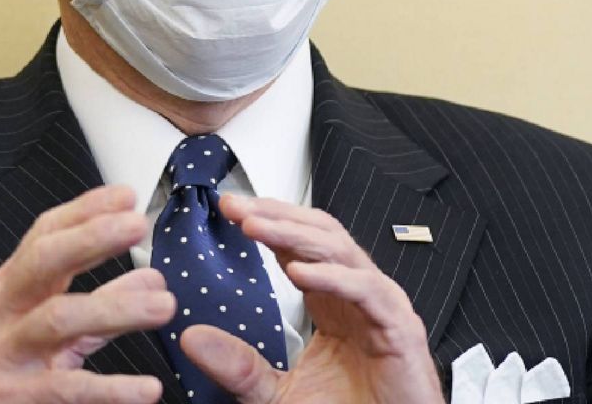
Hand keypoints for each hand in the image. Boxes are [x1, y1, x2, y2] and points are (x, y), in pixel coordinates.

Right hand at [0, 185, 174, 403]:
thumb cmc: (3, 371)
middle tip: (137, 225)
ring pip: (58, 319)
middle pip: (44, 262)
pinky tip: (146, 389)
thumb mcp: (49, 331)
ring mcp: (6, 354)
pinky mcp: (13, 398)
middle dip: (91, 238)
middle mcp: (5, 314)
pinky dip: (111, 389)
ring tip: (164, 305)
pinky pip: (66, 389)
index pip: (45, 236)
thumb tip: (151, 278)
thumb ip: (101, 303)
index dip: (84, 211)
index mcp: (12, 289)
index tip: (126, 196)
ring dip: (116, 309)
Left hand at [177, 194, 443, 403]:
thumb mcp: (276, 392)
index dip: (267, 222)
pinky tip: (298, 271)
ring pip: (339, 251)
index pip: (300, 245)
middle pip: (319, 235)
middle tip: (235, 207)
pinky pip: (366, 290)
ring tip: (256, 227)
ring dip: (294, 234)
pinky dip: (332, 277)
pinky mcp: (399, 329)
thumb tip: (192, 338)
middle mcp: (358, 296)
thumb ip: (238, 365)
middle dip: (275, 216)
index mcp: (333, 301)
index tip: (228, 209)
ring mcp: (381, 307)